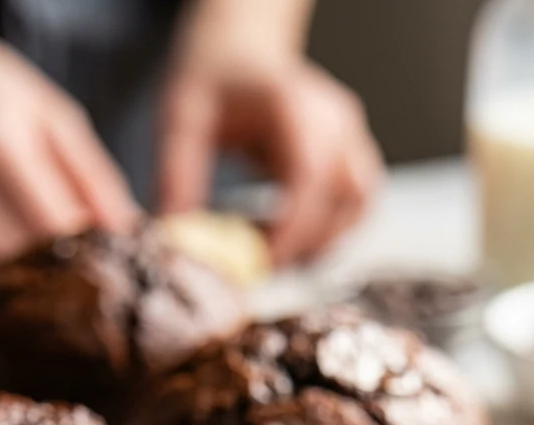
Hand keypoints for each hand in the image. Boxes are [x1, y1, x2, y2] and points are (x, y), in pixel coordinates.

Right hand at [0, 13, 138, 268]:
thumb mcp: (54, 117)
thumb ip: (94, 179)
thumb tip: (129, 236)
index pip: (52, 229)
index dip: (86, 257)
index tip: (109, 266)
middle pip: (20, 261)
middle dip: (58, 274)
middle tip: (83, 273)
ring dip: (25, 277)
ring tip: (46, 256)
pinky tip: (3, 237)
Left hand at [159, 55, 382, 265]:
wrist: (242, 48)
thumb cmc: (213, 77)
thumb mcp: (181, 118)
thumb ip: (177, 176)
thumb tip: (175, 237)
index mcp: (292, 103)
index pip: (309, 174)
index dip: (292, 228)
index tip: (261, 263)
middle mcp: (333, 117)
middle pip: (341, 196)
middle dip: (303, 243)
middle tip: (257, 267)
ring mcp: (350, 134)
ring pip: (357, 204)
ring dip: (322, 239)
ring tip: (271, 250)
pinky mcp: (354, 152)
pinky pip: (358, 203)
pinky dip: (332, 230)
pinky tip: (291, 238)